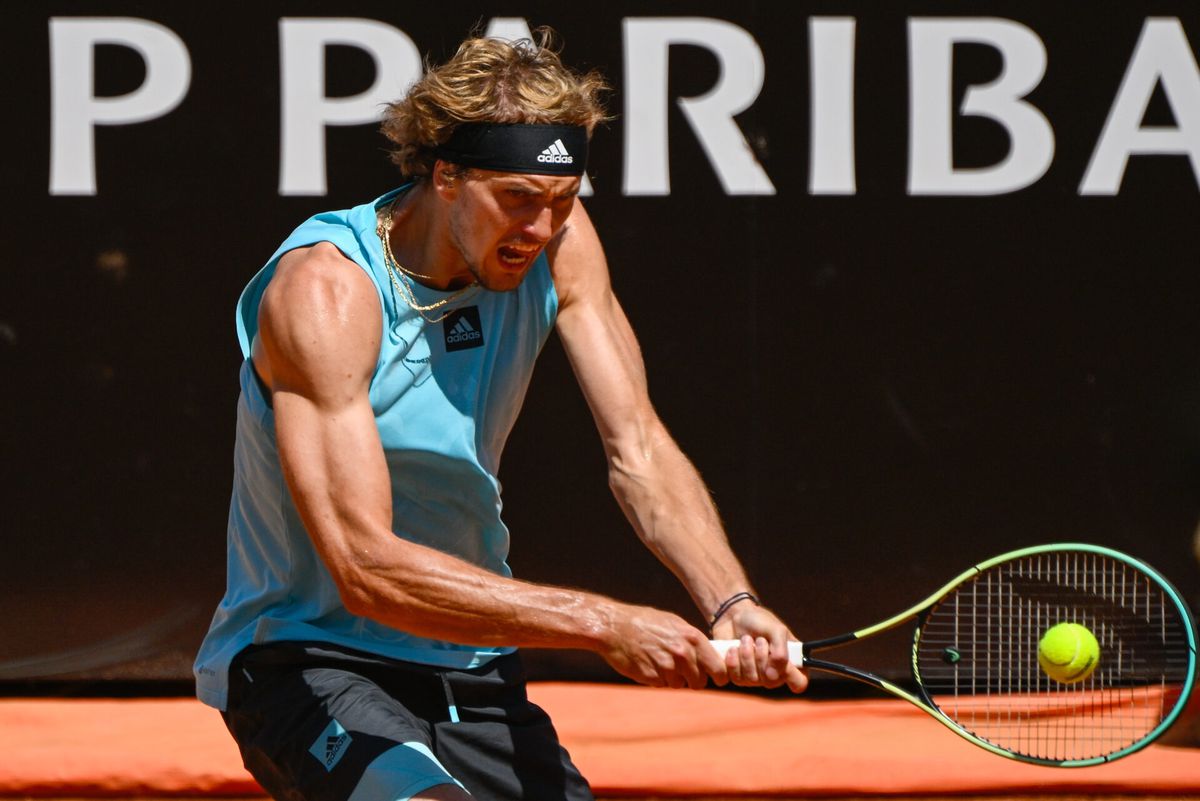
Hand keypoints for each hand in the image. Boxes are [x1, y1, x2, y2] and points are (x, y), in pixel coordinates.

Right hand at [599, 604, 728, 689]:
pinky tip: (648, 664)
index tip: (717, 679)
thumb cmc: (644, 622)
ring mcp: (667, 666)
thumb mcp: (673, 623)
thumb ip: (692, 640)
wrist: (614, 627)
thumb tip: (708, 654)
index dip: (719, 675)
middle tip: (683, 673)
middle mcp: (682, 653)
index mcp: (692, 637)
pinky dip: (658, 679)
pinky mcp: (652, 677)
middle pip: (699, 681)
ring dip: (673, 679)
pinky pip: (662, 685)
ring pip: (680, 685)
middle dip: (693, 680)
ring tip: (659, 662)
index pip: (717, 667)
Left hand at [711, 603, 807, 692]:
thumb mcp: (776, 629)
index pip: (799, 683)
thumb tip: (773, 675)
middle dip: (762, 658)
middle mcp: (774, 674)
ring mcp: (755, 678)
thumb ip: (780, 651)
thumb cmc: (759, 621)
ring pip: (751, 680)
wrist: (733, 615)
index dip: (791, 675)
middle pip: (771, 682)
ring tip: (745, 639)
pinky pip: (735, 679)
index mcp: (790, 662)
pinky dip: (732, 662)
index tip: (779, 658)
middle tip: (759, 640)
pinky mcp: (737, 676)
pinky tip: (732, 648)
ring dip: (746, 656)